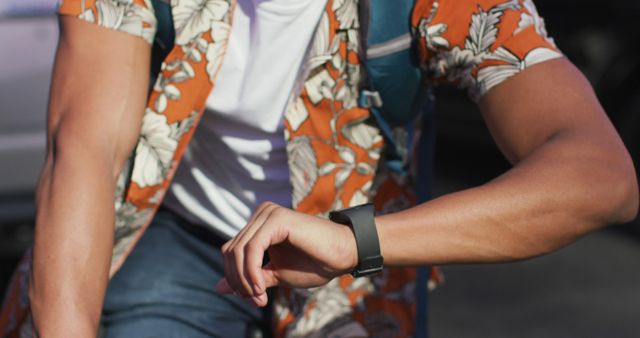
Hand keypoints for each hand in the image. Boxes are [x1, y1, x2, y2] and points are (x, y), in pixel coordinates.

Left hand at [215, 202, 357, 306]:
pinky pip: (252, 249)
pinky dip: (251, 272)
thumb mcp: (276, 274)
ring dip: (245, 280)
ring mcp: (268, 214)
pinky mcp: (277, 219)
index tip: (254, 299)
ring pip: (238, 251)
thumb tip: (218, 288)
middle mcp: (261, 214)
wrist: (345, 255)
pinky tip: (261, 287)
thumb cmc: (315, 263)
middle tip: (257, 300)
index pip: (231, 251)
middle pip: (230, 251)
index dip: (236, 278)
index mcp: (259, 224)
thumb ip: (250, 277)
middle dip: (239, 281)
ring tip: (260, 297)